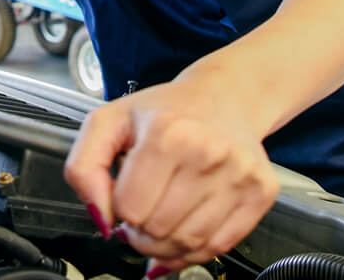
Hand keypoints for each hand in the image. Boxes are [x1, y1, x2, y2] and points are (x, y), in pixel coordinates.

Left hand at [64, 76, 277, 268]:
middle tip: (144, 204)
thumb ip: (84, 167)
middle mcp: (207, 153)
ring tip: (163, 213)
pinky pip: (218, 247)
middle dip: (141, 227)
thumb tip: (100, 218)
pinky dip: (195, 248)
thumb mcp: (109, 121)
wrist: (225, 96)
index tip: (126, 191)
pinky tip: (186, 224)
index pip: (128, 208)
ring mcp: (238, 174)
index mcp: (167, 132)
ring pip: (187, 245)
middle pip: (157, 231)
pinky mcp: (260, 191)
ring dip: (165, 242)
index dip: (119, 206)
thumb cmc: (166, 110)